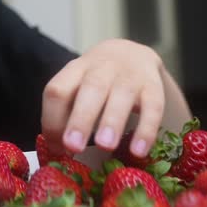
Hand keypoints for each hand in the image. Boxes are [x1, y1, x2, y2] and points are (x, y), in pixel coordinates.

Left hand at [41, 38, 168, 160]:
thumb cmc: (97, 81)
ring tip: (105, 147)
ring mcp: (130, 75)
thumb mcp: (78, 88)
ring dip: (112, 121)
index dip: (53, 119)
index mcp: (75, 70)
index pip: (58, 89)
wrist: (132, 53)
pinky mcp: (154, 85)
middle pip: (91, 88)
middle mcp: (101, 68)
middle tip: (74, 146)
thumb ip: (67, 115)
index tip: (56, 148)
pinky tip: (139, 152)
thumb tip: (57, 153)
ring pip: (121, 94)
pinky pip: (153, 106)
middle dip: (81, 118)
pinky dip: (146, 129)